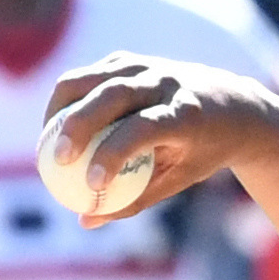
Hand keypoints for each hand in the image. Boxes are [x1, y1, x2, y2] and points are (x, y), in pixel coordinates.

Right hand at [43, 53, 278, 225]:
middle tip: (56, 161)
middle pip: (112, 95)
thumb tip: (85, 219)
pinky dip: (67, 100)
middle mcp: (165, 82)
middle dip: (78, 125)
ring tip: (46, 145)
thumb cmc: (204, 151)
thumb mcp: (180, 179)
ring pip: (91, 79)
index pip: (144, 128)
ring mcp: (145, 65)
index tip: (92, 185)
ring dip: (61, 109)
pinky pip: (87, 77)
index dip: (114, 153)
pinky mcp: (127, 59)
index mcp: (186, 113)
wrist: (232, 103)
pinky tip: (57, 127)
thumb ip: (135, 199)